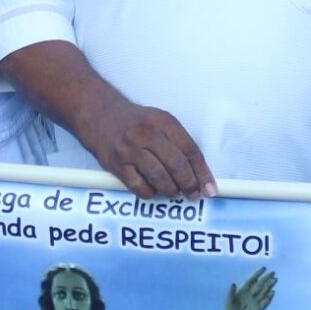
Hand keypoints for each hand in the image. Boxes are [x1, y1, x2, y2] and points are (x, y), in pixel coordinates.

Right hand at [77, 97, 214, 197]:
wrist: (100, 115)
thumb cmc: (137, 122)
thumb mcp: (161, 122)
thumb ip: (180, 143)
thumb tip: (200, 173)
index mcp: (164, 122)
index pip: (190, 150)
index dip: (203, 172)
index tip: (210, 188)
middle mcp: (147, 134)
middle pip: (177, 165)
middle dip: (189, 184)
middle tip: (193, 194)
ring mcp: (130, 150)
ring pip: (159, 178)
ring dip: (171, 190)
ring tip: (173, 192)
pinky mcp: (117, 164)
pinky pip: (139, 186)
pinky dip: (149, 193)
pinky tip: (153, 190)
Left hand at [222, 268, 276, 309]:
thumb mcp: (228, 302)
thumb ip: (231, 293)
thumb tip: (233, 283)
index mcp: (242, 291)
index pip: (251, 280)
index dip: (257, 274)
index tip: (263, 268)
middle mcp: (250, 295)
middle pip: (259, 285)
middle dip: (266, 279)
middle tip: (273, 272)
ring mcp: (254, 302)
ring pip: (263, 292)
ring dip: (269, 286)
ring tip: (275, 279)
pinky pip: (264, 303)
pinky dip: (268, 298)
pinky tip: (272, 292)